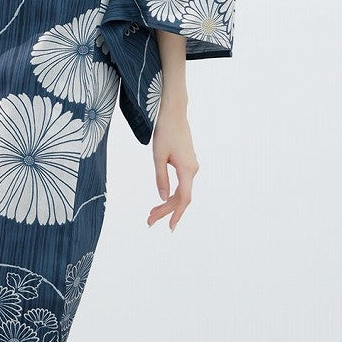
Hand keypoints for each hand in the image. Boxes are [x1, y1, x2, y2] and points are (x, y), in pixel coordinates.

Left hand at [146, 101, 197, 230]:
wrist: (174, 113)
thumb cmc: (165, 132)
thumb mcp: (158, 156)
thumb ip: (161, 178)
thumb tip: (163, 198)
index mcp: (187, 169)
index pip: (184, 199)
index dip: (177, 214)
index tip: (170, 227)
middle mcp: (192, 170)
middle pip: (181, 198)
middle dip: (165, 211)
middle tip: (148, 221)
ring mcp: (191, 166)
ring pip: (181, 191)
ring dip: (167, 203)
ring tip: (151, 213)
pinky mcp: (188, 163)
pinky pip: (181, 184)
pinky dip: (171, 194)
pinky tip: (162, 199)